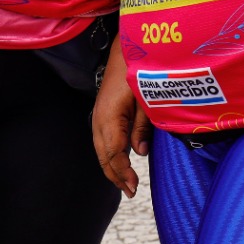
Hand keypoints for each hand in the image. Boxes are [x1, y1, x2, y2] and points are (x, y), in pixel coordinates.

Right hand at [92, 42, 150, 197]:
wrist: (124, 51)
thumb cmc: (138, 72)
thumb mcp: (146, 99)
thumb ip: (142, 126)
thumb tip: (139, 152)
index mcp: (110, 118)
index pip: (114, 153)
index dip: (123, 172)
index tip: (134, 187)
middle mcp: (98, 120)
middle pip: (104, 156)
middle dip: (116, 176)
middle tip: (130, 193)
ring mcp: (97, 117)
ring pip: (100, 151)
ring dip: (111, 168)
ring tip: (124, 184)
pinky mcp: (100, 115)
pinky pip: (102, 142)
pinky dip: (109, 156)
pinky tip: (118, 163)